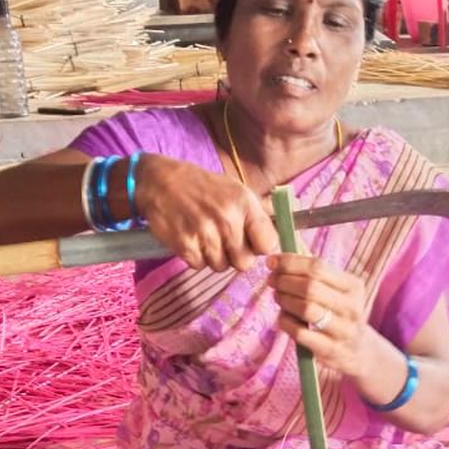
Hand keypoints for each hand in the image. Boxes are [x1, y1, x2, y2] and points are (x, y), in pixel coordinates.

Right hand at [134, 154, 278, 271]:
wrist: (161, 181)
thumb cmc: (202, 186)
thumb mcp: (235, 188)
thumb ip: (260, 209)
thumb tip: (287, 222)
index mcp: (244, 204)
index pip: (268, 244)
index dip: (259, 247)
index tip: (252, 243)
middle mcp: (227, 219)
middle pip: (244, 263)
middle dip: (236, 257)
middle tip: (225, 243)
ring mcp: (205, 233)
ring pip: (220, 267)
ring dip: (214, 257)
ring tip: (206, 237)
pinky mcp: (185, 245)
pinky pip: (199, 265)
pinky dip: (196, 257)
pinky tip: (192, 239)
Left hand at [269, 254, 374, 379]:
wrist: (358, 350)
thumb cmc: (338, 313)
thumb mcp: (336, 291)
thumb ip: (313, 274)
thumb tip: (278, 259)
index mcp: (353, 286)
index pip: (318, 267)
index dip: (290, 262)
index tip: (272, 261)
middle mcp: (352, 307)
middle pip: (310, 287)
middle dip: (284, 281)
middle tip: (272, 280)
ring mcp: (343, 330)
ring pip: (306, 308)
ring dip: (285, 300)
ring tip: (278, 297)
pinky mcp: (331, 350)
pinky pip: (301, 332)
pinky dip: (286, 322)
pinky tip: (283, 317)